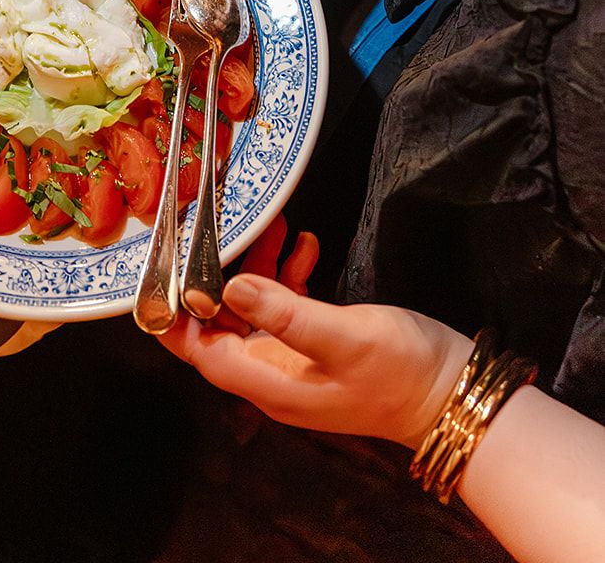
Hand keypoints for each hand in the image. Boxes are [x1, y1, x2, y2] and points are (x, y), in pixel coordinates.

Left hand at [160, 218, 469, 448]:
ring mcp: (296, 359)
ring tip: (274, 223)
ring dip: (259, 266)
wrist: (453, 391)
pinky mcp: (320, 343)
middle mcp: (273, 373)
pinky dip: (291, 274)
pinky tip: (308, 244)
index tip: (161, 273)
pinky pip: (289, 305)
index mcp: (268, 381)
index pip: (201, 350)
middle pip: (224, 323)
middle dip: (218, 275)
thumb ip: (284, 311)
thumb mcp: (340, 337)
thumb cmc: (399, 373)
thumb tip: (229, 288)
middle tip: (220, 227)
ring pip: (256, 307)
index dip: (175, 316)